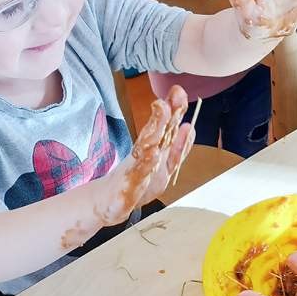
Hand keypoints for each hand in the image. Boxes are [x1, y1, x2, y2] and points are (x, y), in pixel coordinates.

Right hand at [95, 85, 193, 225]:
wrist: (107, 204)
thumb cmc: (135, 183)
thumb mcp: (162, 167)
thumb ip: (176, 149)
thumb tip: (189, 127)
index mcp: (153, 149)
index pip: (165, 128)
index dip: (174, 110)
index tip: (180, 90)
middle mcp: (143, 155)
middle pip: (156, 131)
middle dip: (166, 112)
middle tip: (175, 93)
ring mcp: (135, 169)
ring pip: (146, 146)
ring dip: (155, 128)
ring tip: (163, 110)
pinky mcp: (128, 186)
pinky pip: (138, 174)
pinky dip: (145, 165)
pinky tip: (153, 154)